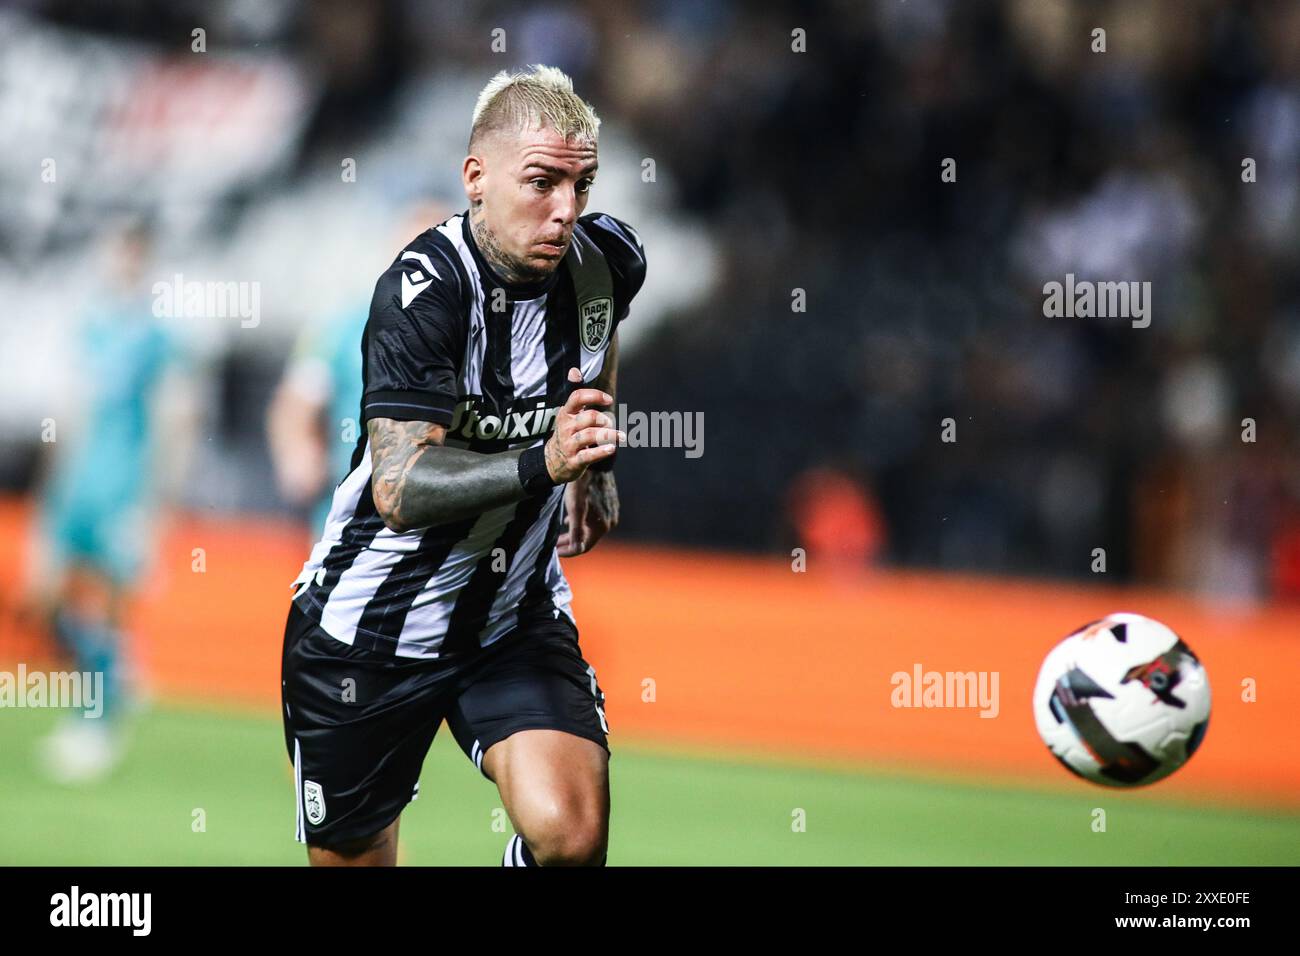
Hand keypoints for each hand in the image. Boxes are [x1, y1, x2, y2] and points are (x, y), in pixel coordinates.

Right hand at [544, 367, 622, 483]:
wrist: (552, 461)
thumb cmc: (568, 432)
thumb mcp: (569, 414)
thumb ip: (576, 394)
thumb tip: (574, 370)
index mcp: (566, 413)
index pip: (577, 397)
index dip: (595, 395)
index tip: (609, 400)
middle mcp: (566, 427)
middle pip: (588, 417)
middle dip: (604, 419)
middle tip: (610, 423)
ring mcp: (569, 444)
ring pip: (590, 435)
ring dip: (609, 435)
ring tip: (620, 436)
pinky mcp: (574, 460)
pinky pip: (589, 455)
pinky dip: (601, 452)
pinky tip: (612, 449)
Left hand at [557, 470, 618, 556]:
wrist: (595, 463)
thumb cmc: (582, 486)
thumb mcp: (575, 508)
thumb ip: (576, 531)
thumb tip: (577, 550)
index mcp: (601, 526)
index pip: (583, 547)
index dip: (568, 551)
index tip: (555, 551)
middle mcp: (609, 522)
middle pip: (586, 539)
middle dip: (569, 543)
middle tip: (554, 544)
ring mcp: (610, 513)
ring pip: (589, 529)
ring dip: (574, 533)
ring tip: (560, 534)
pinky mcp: (609, 504)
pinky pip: (593, 520)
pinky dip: (581, 523)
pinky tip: (571, 520)